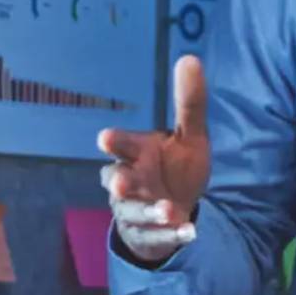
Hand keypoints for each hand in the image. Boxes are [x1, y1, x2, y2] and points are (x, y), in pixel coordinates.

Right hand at [97, 55, 209, 263]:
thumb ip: (190, 103)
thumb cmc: (175, 166)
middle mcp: (128, 179)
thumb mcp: (190, 135)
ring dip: (149, 210)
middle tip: (122, 182)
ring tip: (168, 210)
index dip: (115, 142)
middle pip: (116, 179)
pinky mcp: (144, 233)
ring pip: (133, 210)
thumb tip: (190, 58)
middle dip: (120, 181)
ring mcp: (133, 208)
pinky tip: (188, 232)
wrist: (174, 210)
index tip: (105, 138)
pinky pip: (153, 236)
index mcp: (137, 152)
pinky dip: (169, 235)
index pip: (121, 145)